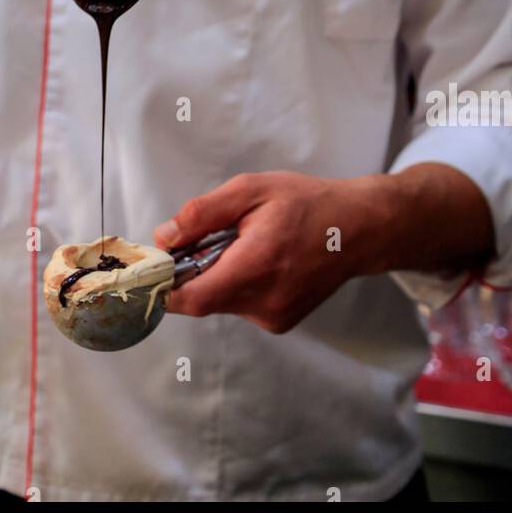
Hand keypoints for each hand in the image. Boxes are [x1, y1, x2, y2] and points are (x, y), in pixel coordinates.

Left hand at [154, 171, 384, 333]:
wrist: (357, 229)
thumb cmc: (306, 203)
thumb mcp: (251, 190)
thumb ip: (203, 213)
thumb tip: (165, 237)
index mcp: (257, 265)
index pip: (192, 298)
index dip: (164, 287)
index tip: (154, 268)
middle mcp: (265, 300)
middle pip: (203, 299)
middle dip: (193, 272)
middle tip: (206, 240)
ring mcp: (274, 316)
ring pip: (221, 303)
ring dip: (217, 277)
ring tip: (242, 245)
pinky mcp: (280, 322)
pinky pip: (241, 306)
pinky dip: (237, 285)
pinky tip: (260, 260)